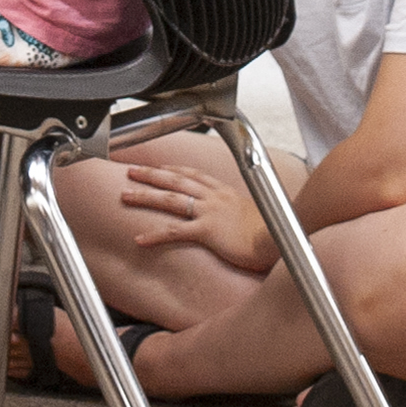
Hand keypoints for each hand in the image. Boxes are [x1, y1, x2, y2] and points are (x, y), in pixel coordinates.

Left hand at [117, 160, 277, 275]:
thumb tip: (239, 222)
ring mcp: (210, 212)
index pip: (195, 175)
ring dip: (145, 196)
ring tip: (124, 195)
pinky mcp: (208, 231)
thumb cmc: (273, 232)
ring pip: (170, 200)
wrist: (281, 239)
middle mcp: (215, 197)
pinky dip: (154, 235)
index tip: (160, 167)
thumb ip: (241, 215)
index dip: (174, 170)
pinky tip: (138, 239)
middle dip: (151, 174)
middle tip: (131, 171)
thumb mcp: (256, 216)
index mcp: (226, 192)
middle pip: (176, 180)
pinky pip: (174, 231)